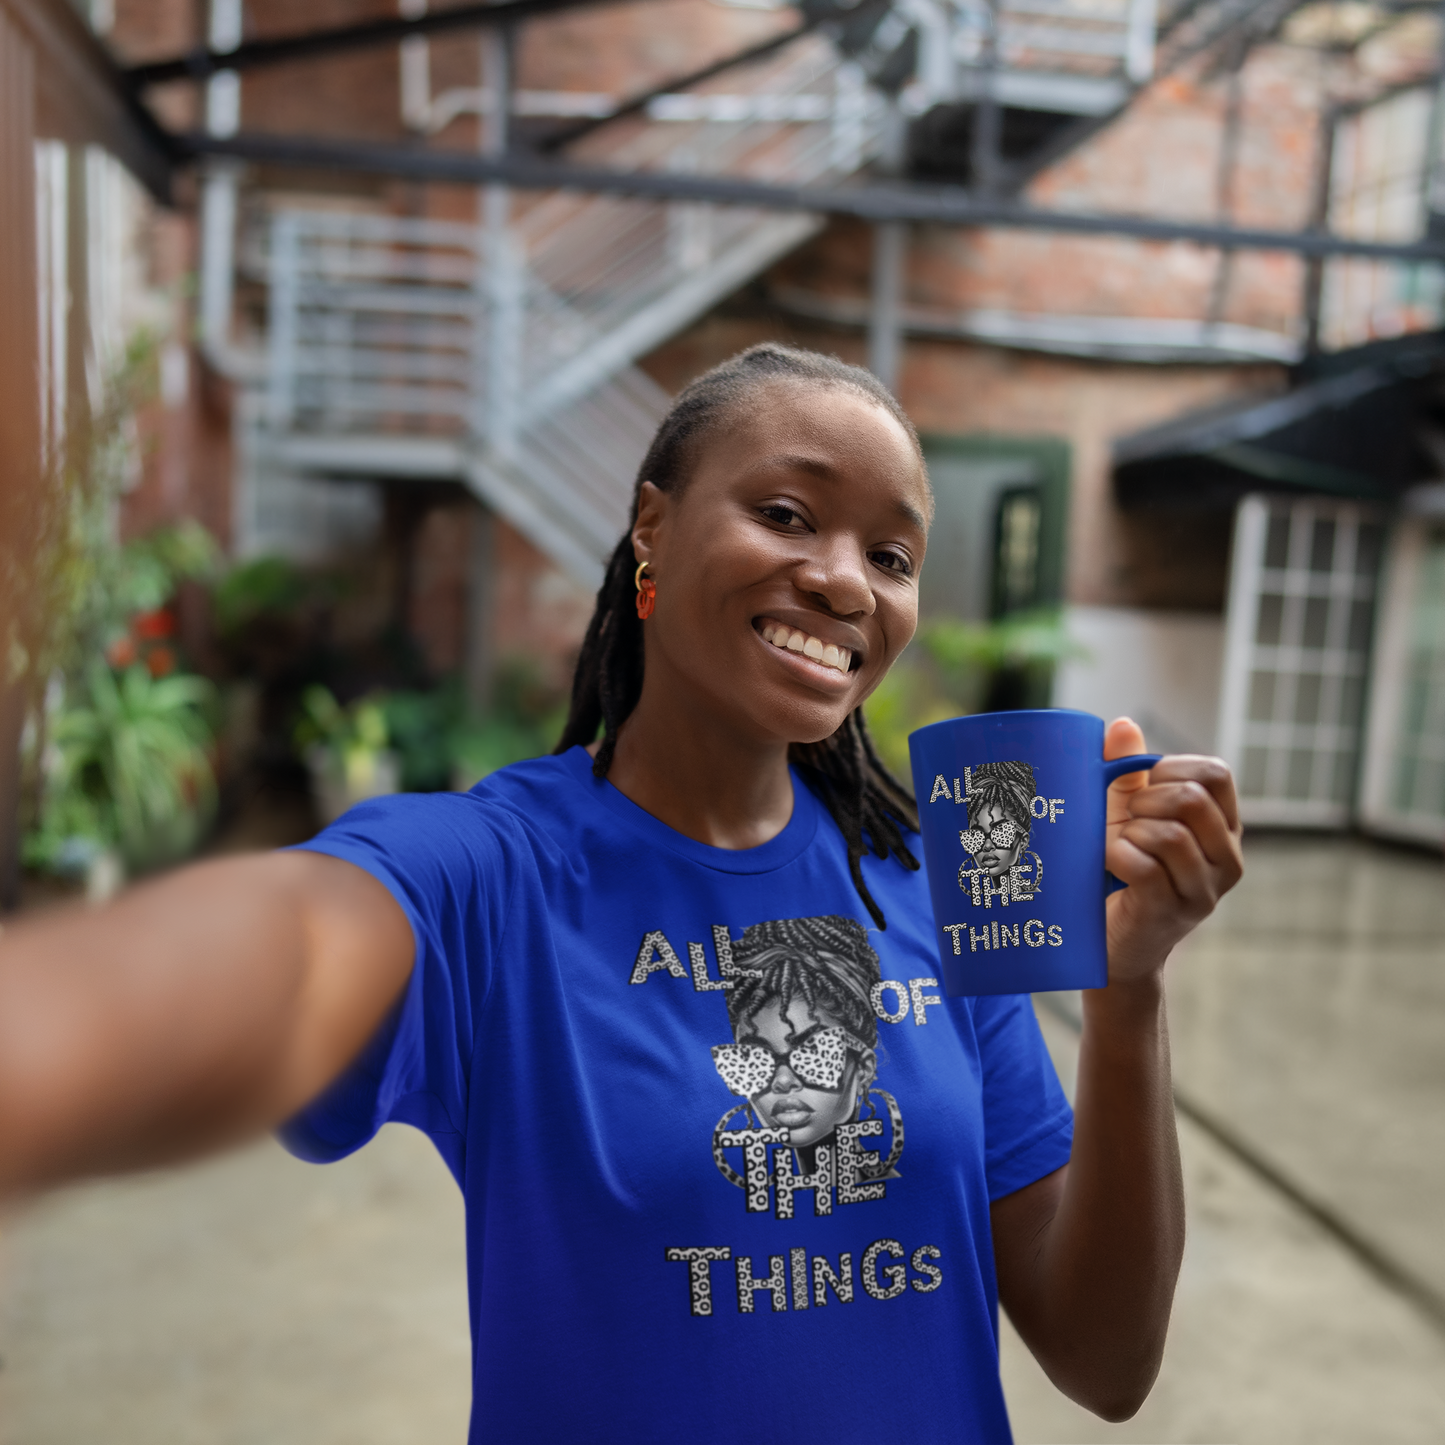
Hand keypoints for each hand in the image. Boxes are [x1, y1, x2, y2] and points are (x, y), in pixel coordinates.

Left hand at [1102, 717, 1242, 984]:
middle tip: (1125, 821)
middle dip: (1146, 801)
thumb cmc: (1120, 873)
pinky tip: (1108, 864)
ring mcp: (1205, 890)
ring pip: (1170, 834)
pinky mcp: (1173, 911)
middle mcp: (1226, 859)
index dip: (1173, 767)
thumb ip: (1128, 774)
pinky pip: (1146, 866)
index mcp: (1222, 828)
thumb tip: (1122, 725)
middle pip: (1193, 800)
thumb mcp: (1126, 817)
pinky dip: (1117, 856)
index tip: (1142, 785)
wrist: (1111, 944)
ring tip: (1118, 847)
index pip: (1216, 774)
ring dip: (1130, 832)